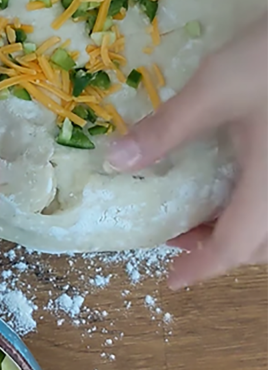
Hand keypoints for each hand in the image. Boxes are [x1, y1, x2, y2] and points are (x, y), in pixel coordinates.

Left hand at [106, 13, 267, 288]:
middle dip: (220, 249)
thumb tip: (115, 161)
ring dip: (243, 227)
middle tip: (180, 235)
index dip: (201, 268)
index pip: (234, 248)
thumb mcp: (214, 90)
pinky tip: (241, 178)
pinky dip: (258, 205)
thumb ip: (166, 129)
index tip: (171, 280)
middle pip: (261, 244)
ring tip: (206, 210)